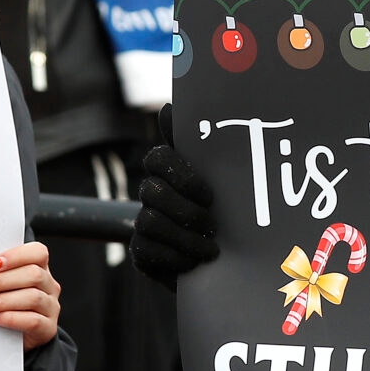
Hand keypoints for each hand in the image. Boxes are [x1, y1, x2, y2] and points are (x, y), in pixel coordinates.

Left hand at [0, 242, 59, 350]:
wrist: (15, 338)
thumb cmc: (6, 306)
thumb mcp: (3, 287)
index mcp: (40, 268)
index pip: (38, 253)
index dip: (16, 256)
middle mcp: (49, 286)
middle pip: (33, 275)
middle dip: (0, 281)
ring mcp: (51, 307)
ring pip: (33, 297)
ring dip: (1, 300)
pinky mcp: (48, 328)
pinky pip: (32, 321)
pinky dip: (9, 318)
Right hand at [130, 105, 217, 290]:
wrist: (228, 263)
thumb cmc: (227, 213)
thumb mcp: (224, 180)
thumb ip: (201, 145)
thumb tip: (170, 107)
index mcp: (171, 171)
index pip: (158, 158)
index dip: (181, 175)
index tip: (209, 194)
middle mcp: (153, 193)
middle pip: (151, 191)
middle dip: (185, 211)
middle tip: (214, 226)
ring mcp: (143, 222)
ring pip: (149, 221)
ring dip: (184, 238)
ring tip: (210, 250)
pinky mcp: (141, 251)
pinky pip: (146, 249)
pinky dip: (174, 257)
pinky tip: (193, 263)